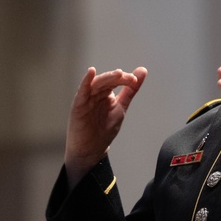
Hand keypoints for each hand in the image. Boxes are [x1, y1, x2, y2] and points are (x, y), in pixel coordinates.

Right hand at [65, 66, 147, 185]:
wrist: (91, 150)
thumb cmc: (103, 130)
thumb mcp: (121, 108)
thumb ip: (130, 90)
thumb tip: (142, 71)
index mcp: (106, 93)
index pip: (115, 81)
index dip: (126, 79)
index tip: (135, 81)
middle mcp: (95, 93)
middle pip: (107, 80)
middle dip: (118, 78)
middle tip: (129, 78)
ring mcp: (87, 98)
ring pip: (96, 84)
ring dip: (107, 78)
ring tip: (118, 74)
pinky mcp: (78, 105)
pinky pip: (82, 91)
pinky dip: (85, 81)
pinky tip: (91, 72)